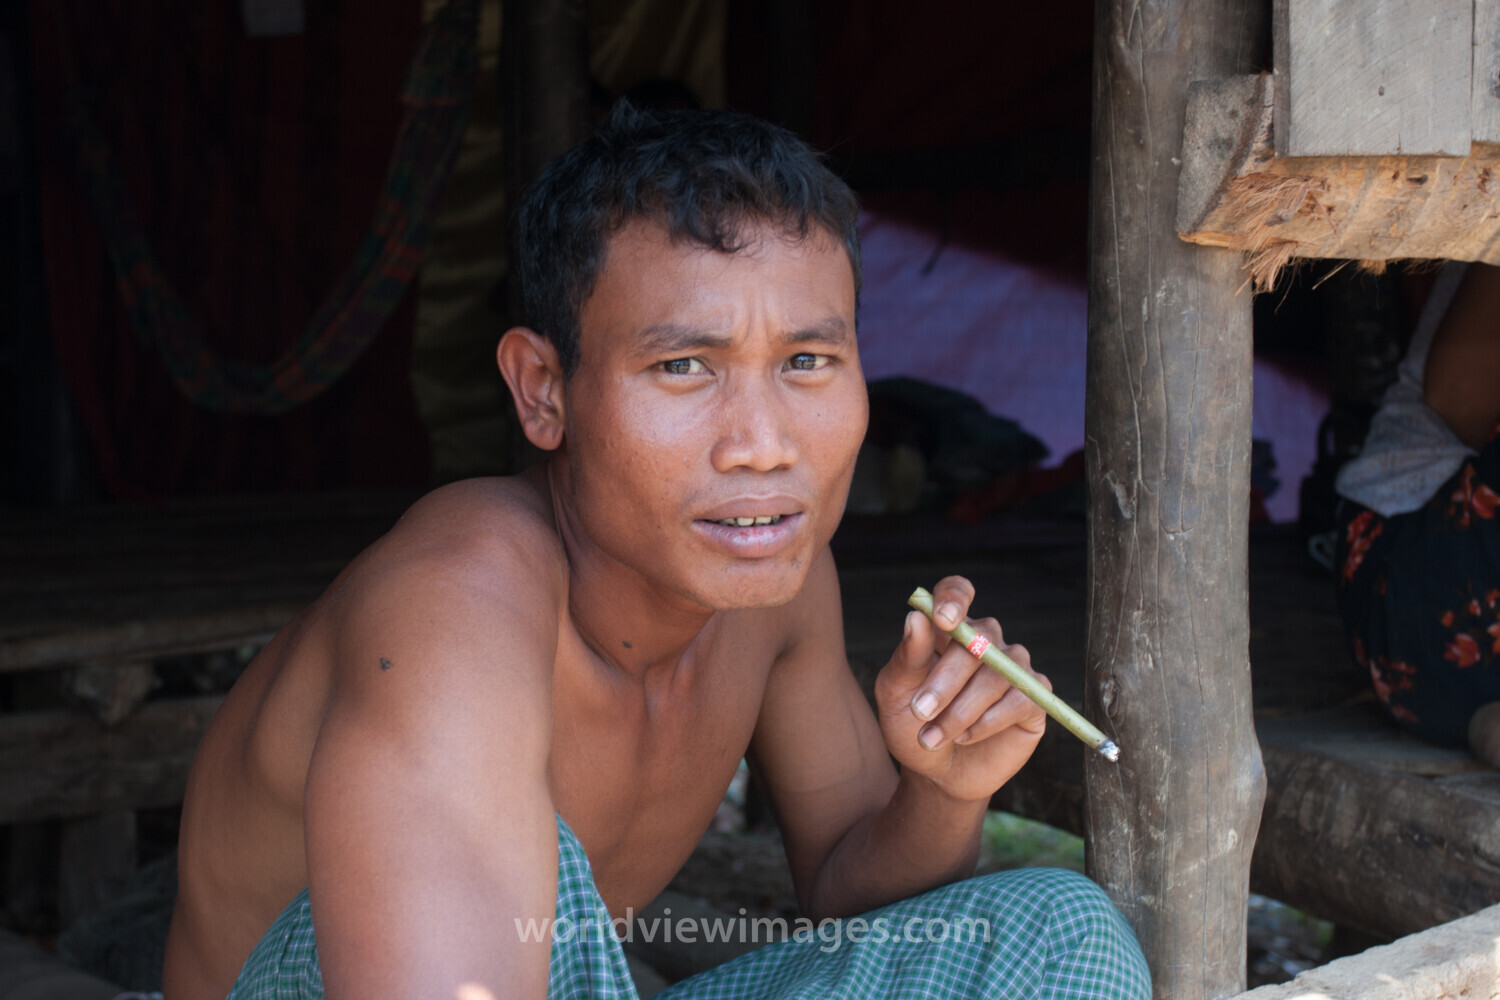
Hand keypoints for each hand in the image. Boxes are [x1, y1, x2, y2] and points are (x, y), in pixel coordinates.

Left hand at [873, 576, 1048, 801]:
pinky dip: (989, 721)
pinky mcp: (1033, 698)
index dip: (954, 598)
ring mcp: (1012, 667)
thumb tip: (916, 618)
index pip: (958, 592)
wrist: (935, 773)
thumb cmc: (912, 726)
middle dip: (946, 679)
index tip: (942, 619)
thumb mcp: (895, 694)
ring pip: (997, 673)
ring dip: (961, 710)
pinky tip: (967, 737)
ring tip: (933, 737)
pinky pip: (1020, 698)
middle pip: (978, 638)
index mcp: (948, 629)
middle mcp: (985, 640)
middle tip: (920, 712)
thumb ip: (906, 658)